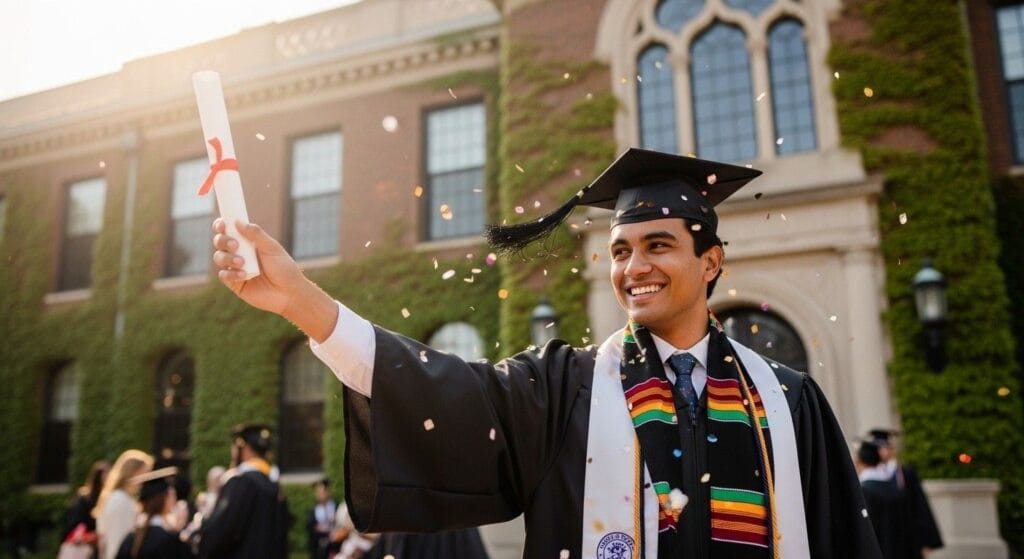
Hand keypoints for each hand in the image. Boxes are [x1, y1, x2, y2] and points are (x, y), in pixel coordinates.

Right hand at [212, 219, 338, 340]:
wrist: (289, 293)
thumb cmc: (284, 268)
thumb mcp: (272, 248)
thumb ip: (256, 234)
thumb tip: (237, 221)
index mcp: (248, 242)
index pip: (229, 230)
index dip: (221, 225)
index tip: (223, 223)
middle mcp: (239, 253)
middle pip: (220, 242)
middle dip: (223, 241)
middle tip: (235, 245)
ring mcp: (235, 268)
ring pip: (219, 257)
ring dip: (228, 258)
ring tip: (242, 263)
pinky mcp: (234, 283)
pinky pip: (223, 275)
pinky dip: (230, 274)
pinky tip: (243, 276)